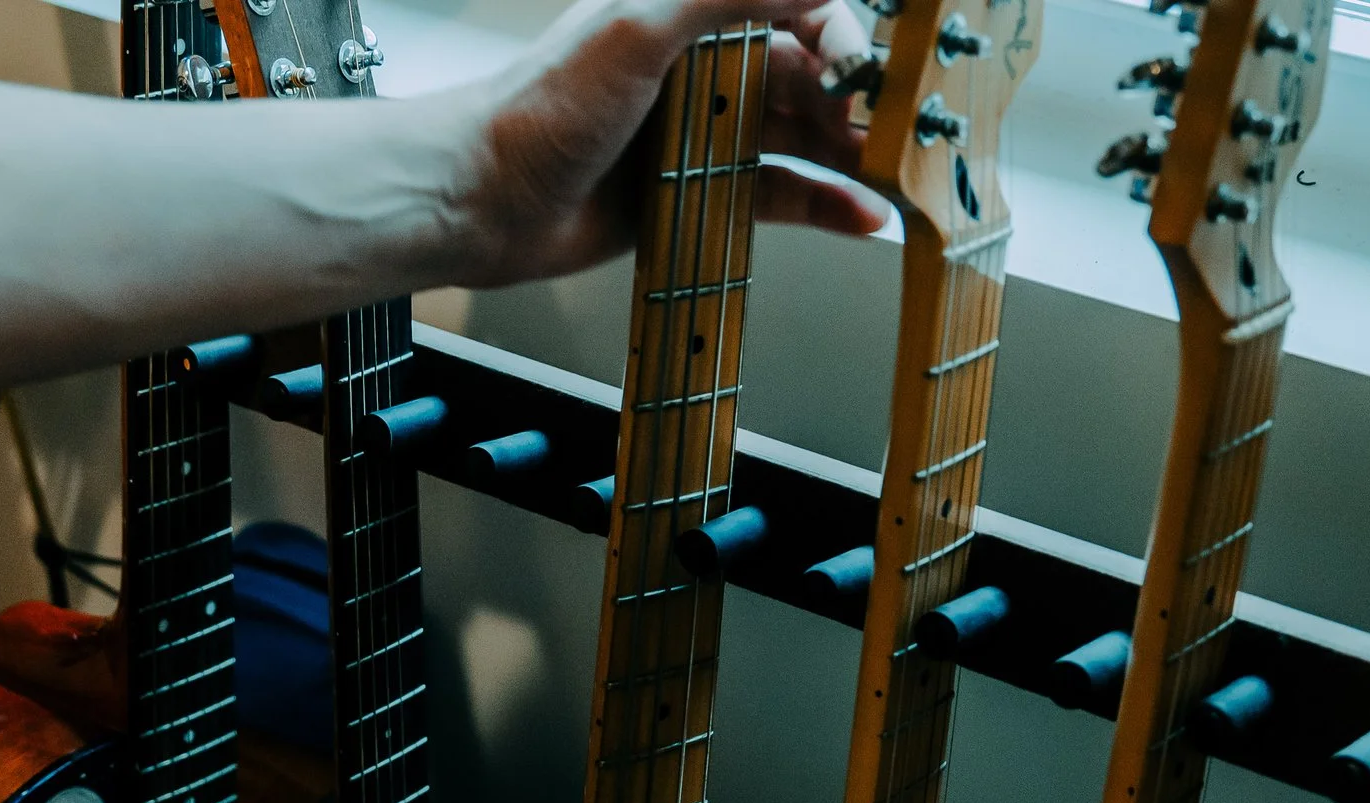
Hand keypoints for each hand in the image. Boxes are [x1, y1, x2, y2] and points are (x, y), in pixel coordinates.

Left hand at [446, 0, 892, 287]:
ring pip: (795, 135)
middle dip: (852, 98)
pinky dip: (820, 205)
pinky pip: (772, 195)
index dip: (836, 32)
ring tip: (891, 174)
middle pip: (801, 74)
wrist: (478, 202)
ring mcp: (697, 134)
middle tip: (888, 128)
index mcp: (684, 12)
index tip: (860, 67)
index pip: (789, 9)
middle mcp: (697, 68)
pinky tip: (861, 216)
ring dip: (847, 153)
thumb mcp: (639, 28)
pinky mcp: (693, 193)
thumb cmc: (539, 111)